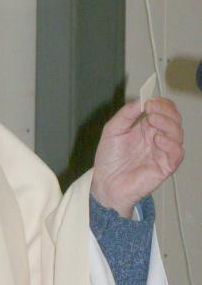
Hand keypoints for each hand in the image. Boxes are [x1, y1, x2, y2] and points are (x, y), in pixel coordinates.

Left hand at [91, 98, 183, 217]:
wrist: (105, 183)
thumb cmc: (109, 159)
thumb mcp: (113, 130)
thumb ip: (126, 114)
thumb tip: (141, 100)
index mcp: (146, 128)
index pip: (163, 111)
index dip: (160, 104)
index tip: (150, 101)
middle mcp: (157, 138)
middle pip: (173, 120)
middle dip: (165, 111)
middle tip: (152, 108)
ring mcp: (162, 152)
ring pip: (178, 134)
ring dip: (168, 124)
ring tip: (153, 120)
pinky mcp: (165, 166)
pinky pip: (176, 153)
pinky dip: (170, 144)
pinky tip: (158, 139)